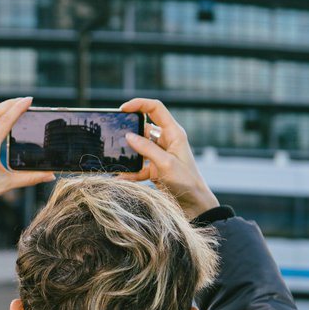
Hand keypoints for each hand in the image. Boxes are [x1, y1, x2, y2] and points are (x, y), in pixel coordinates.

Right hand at [114, 98, 219, 216]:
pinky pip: (139, 166)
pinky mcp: (155, 168)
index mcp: (174, 133)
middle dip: (128, 131)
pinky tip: (120, 177)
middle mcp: (166, 141)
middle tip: (113, 135)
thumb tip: (128, 136)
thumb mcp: (165, 163)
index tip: (122, 109)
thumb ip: (147, 148)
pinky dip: (130, 171)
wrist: (195, 205)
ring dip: (128, 153)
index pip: (155, 109)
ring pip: (139, 147)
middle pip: (143, 128)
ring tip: (114, 156)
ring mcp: (160, 155)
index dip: (139, 104)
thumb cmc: (186, 182)